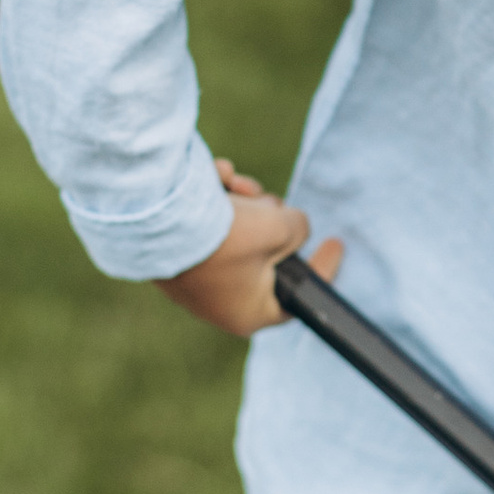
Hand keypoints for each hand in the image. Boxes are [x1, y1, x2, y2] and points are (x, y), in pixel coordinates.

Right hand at [153, 159, 343, 340]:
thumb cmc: (225, 234)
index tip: (337, 242)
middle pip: (265, 257)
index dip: (321, 266)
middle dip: (272, 221)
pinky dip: (214, 202)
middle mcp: (219, 304)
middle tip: (269, 202)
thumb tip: (292, 226)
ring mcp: (194, 282)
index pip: (297, 295)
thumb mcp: (281, 227)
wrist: (156, 219)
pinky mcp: (174, 257)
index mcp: (249, 314)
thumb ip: (298, 229)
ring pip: (237, 236)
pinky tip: (214, 179)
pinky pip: (207, 230)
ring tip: (234, 184)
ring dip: (243, 204)